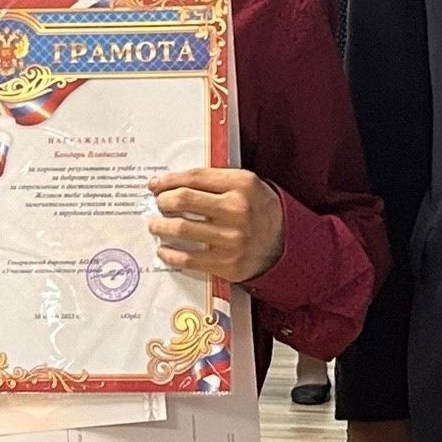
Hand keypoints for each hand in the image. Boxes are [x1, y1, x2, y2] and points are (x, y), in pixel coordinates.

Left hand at [147, 168, 284, 282]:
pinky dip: (169, 253)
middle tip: (158, 204)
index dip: (169, 180)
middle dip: (162, 201)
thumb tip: (172, 183)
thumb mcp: (246, 184)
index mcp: (242, 185)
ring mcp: (232, 239)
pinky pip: (187, 258)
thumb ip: (214, 180)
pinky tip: (164, 249)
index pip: (194, 177)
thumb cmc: (259, 210)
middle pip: (183, 200)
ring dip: (160, 225)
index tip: (156, 184)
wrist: (286, 244)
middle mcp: (238, 211)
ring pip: (180, 229)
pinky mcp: (227, 264)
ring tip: (156, 224)